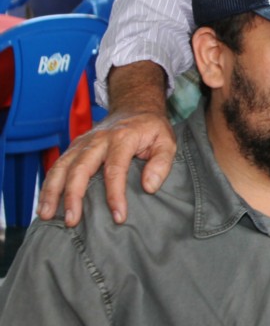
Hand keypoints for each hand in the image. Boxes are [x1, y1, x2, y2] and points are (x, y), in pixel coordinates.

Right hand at [37, 61, 174, 225]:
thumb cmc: (151, 129)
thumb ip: (161, 163)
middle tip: (72, 220)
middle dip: (73, 196)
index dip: (115, 195)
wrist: (135, 108)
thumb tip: (149, 186)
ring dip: (52, 191)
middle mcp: (98, 139)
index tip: (118, 216)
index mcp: (122, 138)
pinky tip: (45, 203)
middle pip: (80, 168)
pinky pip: (57, 166)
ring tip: (45, 215)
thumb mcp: (166, 141)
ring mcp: (83, 142)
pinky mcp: (74, 147)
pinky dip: (48, 184)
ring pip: (62, 166)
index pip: (115, 169)